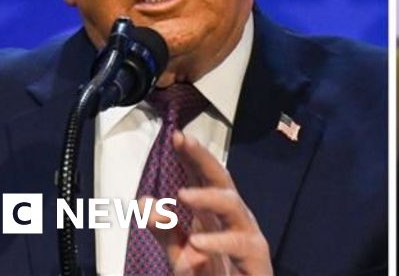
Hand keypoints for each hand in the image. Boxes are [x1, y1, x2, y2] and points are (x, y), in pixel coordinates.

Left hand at [145, 132, 272, 275]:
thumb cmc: (212, 275)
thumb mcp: (180, 253)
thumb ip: (164, 229)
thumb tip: (142, 201)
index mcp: (214, 213)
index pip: (204, 176)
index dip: (192, 155)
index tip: (175, 136)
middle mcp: (233, 218)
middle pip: (222, 179)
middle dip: (204, 159)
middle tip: (185, 142)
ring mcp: (247, 235)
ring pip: (234, 205)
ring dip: (208, 197)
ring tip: (182, 194)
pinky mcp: (256, 257)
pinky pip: (239, 244)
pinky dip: (218, 242)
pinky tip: (196, 242)